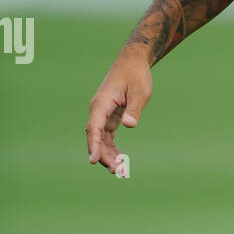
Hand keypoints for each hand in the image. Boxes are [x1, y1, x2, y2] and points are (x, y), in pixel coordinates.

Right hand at [86, 49, 152, 173]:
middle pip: (96, 137)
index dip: (94, 145)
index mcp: (102, 103)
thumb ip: (134, 108)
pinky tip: (119, 159)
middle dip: (103, 155)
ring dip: (107, 154)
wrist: (132, 62)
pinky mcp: (109, 116)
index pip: (94, 128)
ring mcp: (103, 114)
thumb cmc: (136, 75)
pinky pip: (107, 135)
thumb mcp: (140, 91)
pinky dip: (111, 147)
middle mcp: (98, 110)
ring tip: (119, 170)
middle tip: (117, 171)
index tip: (94, 160)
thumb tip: (129, 125)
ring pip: (101, 139)